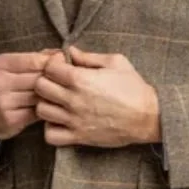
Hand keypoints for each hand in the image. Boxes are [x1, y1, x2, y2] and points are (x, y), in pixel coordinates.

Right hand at [0, 49, 60, 139]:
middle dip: (53, 80)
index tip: (62, 66)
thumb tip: (61, 54)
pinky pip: (37, 112)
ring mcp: (4, 102)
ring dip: (51, 96)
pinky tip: (48, 107)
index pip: (35, 60)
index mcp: (1, 64)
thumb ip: (34, 58)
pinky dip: (45, 109)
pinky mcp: (10, 119)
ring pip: (39, 96)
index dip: (52, 63)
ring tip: (57, 94)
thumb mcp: (10, 66)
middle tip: (64, 82)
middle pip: (39, 79)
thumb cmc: (0, 84)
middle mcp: (0, 82)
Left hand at [33, 45, 160, 147]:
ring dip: (47, 104)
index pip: (48, 67)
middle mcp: (74, 99)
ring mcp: (74, 120)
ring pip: (41, 110)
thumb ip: (89, 56)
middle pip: (40, 87)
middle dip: (46, 81)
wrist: (148, 117)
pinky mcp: (79, 137)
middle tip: (57, 82)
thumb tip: (71, 51)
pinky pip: (50, 135)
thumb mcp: (116, 62)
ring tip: (58, 101)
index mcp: (81, 79)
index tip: (63, 66)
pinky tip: (61, 120)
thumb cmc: (134, 87)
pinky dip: (51, 128)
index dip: (53, 63)